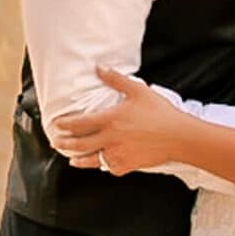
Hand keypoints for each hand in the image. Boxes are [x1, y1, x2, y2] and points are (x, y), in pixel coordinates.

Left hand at [51, 68, 185, 177]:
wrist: (178, 136)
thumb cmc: (160, 113)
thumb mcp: (138, 90)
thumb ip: (116, 79)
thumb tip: (99, 68)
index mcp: (110, 119)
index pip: (78, 124)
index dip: (64, 125)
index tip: (56, 125)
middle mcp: (110, 139)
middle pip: (78, 144)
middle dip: (64, 144)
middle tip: (56, 142)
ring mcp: (117, 154)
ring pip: (90, 160)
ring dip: (77, 159)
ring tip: (71, 158)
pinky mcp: (126, 166)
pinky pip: (108, 167)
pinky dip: (101, 165)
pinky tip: (99, 163)